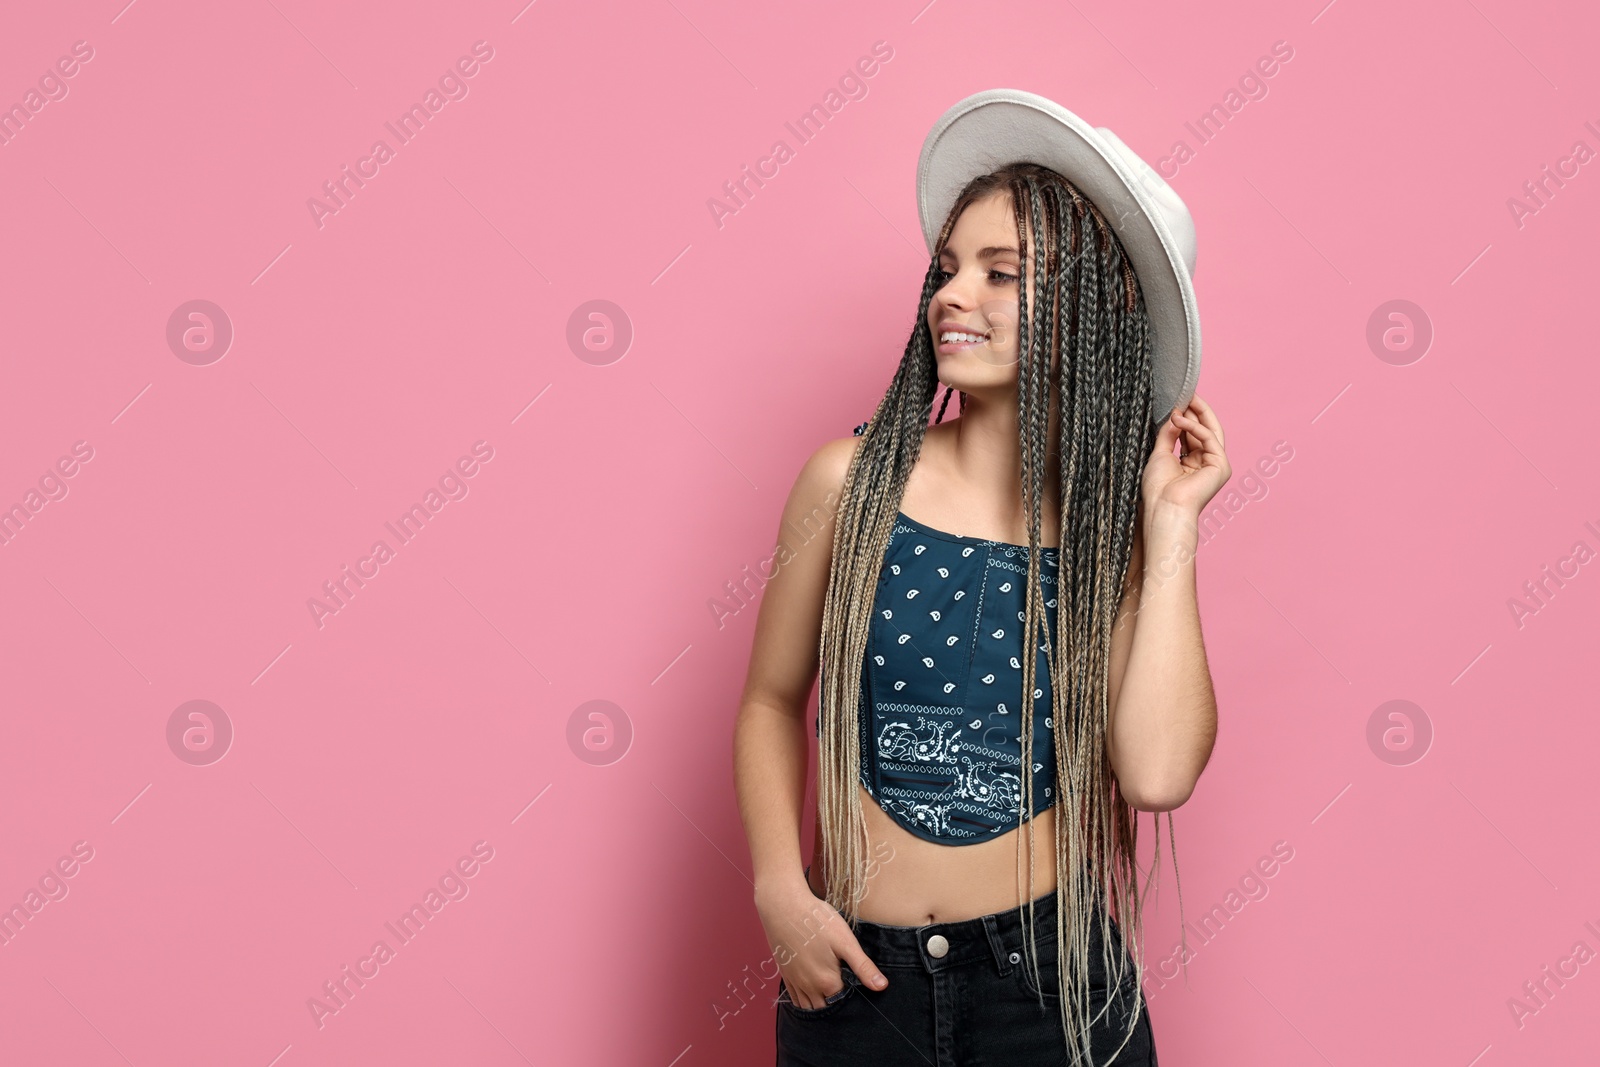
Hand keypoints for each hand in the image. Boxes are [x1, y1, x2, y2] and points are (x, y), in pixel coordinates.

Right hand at [755, 879, 888, 1008]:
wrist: (783, 906)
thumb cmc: (816, 921)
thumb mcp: (845, 941)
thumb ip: (863, 966)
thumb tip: (882, 987)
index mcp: (827, 982)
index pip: (844, 1002)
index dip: (852, 997)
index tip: (856, 986)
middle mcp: (808, 987)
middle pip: (825, 1008)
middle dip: (835, 1005)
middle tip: (844, 989)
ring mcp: (794, 981)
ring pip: (808, 1006)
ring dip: (819, 1005)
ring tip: (830, 994)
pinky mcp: (785, 974)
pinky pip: (795, 998)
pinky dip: (804, 1001)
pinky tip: (811, 993)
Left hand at [1143, 393, 1229, 522]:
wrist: (1163, 508)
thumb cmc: (1158, 489)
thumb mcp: (1160, 454)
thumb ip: (1168, 435)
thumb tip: (1174, 415)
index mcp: (1192, 463)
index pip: (1193, 434)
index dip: (1187, 417)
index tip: (1177, 401)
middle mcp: (1206, 463)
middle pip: (1205, 430)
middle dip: (1196, 411)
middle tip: (1185, 393)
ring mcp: (1216, 464)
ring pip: (1211, 430)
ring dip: (1197, 413)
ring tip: (1184, 399)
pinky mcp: (1221, 466)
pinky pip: (1209, 438)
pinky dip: (1195, 427)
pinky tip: (1180, 419)